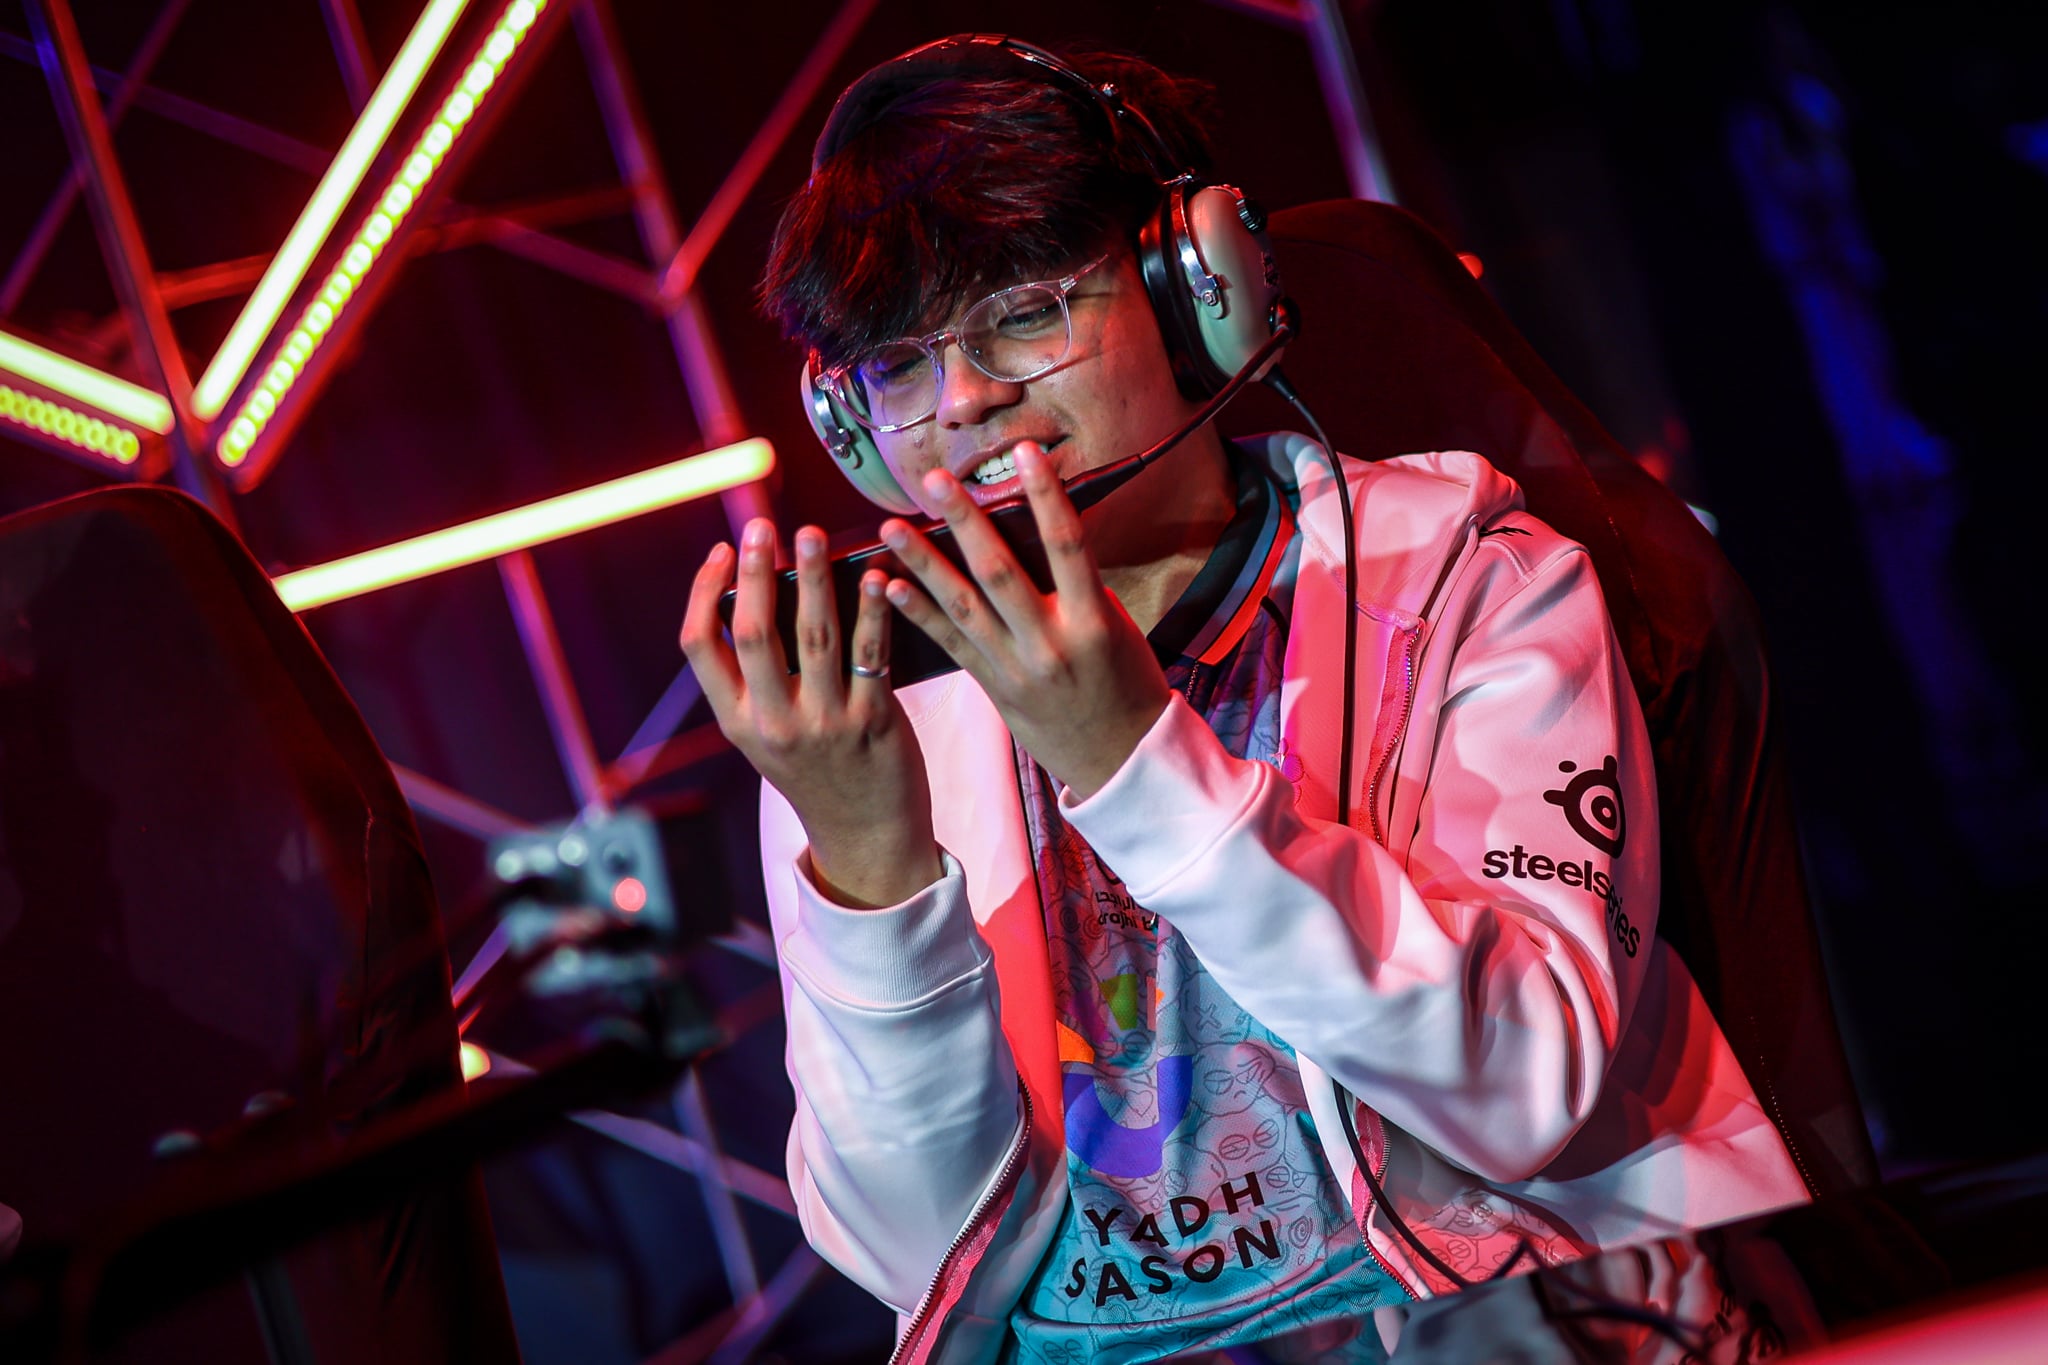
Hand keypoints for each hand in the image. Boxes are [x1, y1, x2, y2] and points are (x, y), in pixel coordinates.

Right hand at [680, 519, 941, 907]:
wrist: (866, 836)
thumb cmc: (817, 774)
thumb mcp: (767, 736)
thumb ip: (758, 680)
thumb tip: (760, 594)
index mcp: (736, 722)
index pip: (699, 646)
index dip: (705, 591)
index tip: (722, 550)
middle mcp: (773, 722)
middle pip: (754, 632)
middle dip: (755, 572)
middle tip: (762, 526)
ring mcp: (824, 723)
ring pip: (814, 635)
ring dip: (812, 577)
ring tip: (812, 535)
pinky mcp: (874, 722)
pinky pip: (871, 653)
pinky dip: (872, 610)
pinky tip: (876, 577)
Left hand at [880, 443, 1170, 799]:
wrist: (1121, 759)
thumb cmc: (1126, 683)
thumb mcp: (1115, 626)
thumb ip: (1077, 585)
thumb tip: (1033, 533)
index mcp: (1092, 621)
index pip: (1067, 545)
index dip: (1046, 495)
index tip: (1025, 451)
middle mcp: (1049, 644)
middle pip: (999, 572)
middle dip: (964, 522)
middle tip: (933, 481)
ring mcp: (1016, 669)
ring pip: (962, 606)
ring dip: (922, 563)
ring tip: (890, 527)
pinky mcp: (992, 688)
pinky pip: (949, 644)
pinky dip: (918, 612)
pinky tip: (889, 585)